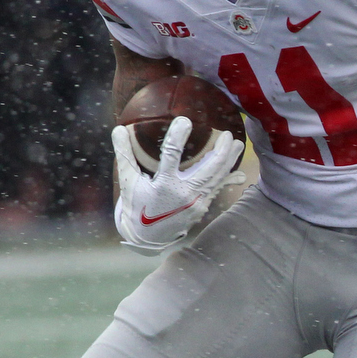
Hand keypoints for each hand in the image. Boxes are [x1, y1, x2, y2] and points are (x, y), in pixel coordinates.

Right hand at [112, 117, 242, 255]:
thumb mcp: (128, 181)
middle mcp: (184, 194)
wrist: (146, 237)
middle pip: (209, 169)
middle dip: (222, 151)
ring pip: (218, 178)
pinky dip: (228, 180)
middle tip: (228, 135)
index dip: (178, 136)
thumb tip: (117, 129)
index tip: (185, 121)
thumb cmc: (136, 206)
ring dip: (230, 161)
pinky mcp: (201, 208)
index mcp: (163, 185)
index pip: (171, 156)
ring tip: (239, 145)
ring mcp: (196, 202)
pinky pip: (217, 190)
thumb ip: (124, 154)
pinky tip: (239, 174)